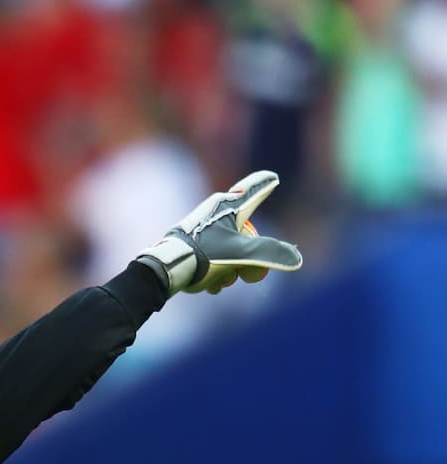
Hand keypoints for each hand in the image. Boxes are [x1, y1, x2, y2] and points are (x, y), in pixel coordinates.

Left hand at [141, 171, 302, 295]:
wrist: (166, 270)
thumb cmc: (204, 256)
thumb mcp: (241, 256)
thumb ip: (270, 255)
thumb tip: (297, 260)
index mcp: (230, 205)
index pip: (255, 189)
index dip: (266, 185)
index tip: (273, 178)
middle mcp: (214, 210)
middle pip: (244, 229)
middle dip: (248, 256)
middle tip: (246, 275)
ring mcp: (201, 225)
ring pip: (228, 246)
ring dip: (230, 268)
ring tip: (221, 281)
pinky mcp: (189, 241)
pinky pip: (211, 254)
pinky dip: (215, 271)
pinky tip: (209, 285)